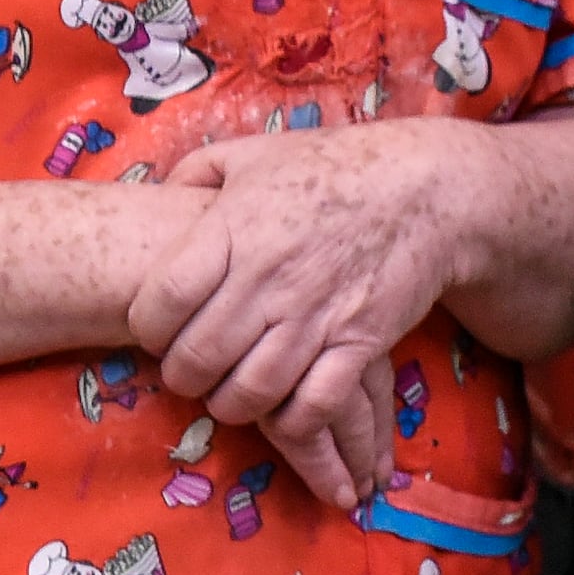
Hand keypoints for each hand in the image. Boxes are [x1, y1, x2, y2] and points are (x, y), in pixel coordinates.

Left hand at [125, 122, 500, 502]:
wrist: (426, 187)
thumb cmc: (333, 168)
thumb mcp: (256, 153)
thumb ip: (198, 170)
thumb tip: (159, 193)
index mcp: (233, 229)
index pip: (163, 299)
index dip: (147, 327)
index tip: (156, 331)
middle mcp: (268, 277)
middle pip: (198, 356)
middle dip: (182, 377)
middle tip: (188, 373)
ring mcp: (315, 314)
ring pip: (250, 390)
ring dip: (229, 405)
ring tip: (227, 395)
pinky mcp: (359, 342)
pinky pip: (313, 405)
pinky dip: (290, 421)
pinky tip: (281, 409)